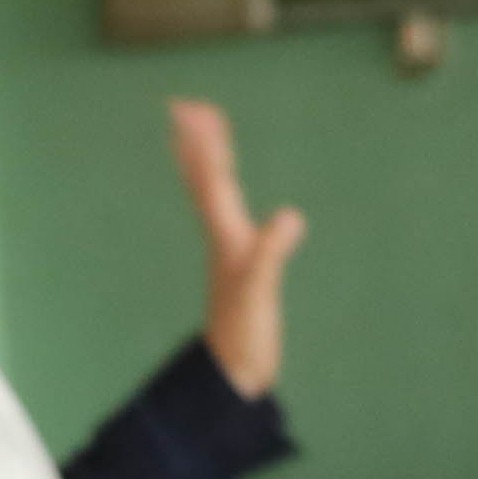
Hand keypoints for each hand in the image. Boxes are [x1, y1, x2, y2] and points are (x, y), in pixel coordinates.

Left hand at [172, 99, 305, 399]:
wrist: (235, 372)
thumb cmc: (246, 335)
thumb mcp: (260, 290)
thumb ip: (272, 252)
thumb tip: (290, 217)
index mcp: (227, 235)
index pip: (212, 180)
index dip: (205, 145)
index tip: (194, 109)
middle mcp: (223, 236)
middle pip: (205, 179)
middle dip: (198, 142)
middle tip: (186, 106)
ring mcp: (229, 249)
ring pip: (212, 194)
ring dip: (206, 161)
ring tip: (204, 134)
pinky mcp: (240, 263)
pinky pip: (228, 213)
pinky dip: (225, 191)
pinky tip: (230, 189)